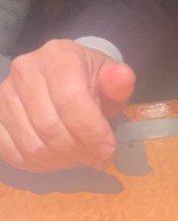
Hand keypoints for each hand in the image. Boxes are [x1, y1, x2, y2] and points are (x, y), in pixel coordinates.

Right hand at [0, 39, 135, 172]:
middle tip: (98, 160)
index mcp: (58, 55)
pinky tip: (57, 160)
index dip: (91, 132)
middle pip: (49, 126)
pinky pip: (11, 152)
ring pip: (31, 144)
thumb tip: (122, 77)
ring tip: (80, 159)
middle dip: (78, 151)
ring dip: (60, 161)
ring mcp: (4, 94)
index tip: (108, 150)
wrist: (63, 74)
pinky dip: (37, 165)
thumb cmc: (89, 79)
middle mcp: (25, 70)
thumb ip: (118, 82)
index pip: (71, 100)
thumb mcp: (110, 77)